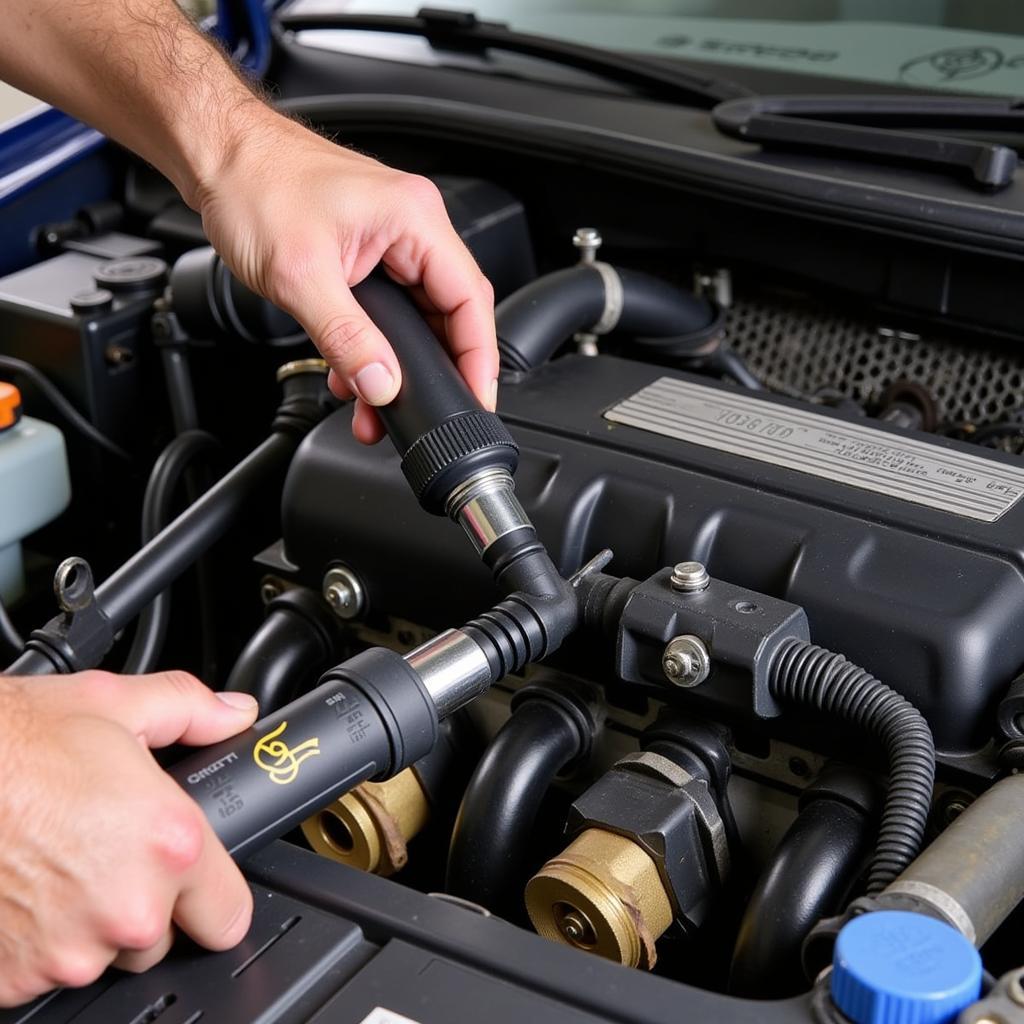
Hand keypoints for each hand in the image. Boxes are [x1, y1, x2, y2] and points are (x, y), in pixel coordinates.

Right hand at [0, 670, 258, 1006]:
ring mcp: (67, 953)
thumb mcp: (116, 703)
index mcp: (167, 844)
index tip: (201, 883)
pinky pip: (47, 969)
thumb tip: (233, 714)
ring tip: (64, 862)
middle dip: (148, 899)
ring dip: (93, 922)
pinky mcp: (14, 980)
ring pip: (104, 954)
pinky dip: (41, 939)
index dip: (216, 895)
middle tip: (112, 850)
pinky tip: (28, 889)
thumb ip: (192, 710)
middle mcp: (125, 909)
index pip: (230, 914)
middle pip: (164, 935)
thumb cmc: (13, 747)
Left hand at [195, 108, 497, 443]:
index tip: (476, 395)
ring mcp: (390, 239)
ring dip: (400, 365)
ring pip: (416, 317)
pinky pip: (387, 310)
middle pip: (449, 312)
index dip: (478, 355)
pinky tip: (354, 374)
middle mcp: (411, 226)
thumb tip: (382, 383)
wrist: (217, 155)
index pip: (470, 298)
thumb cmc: (254, 184)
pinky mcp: (366, 253)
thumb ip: (346, 338)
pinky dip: (374, 347)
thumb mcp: (301, 276)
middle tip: (430, 413)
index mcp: (414, 218)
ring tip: (378, 407)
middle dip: (436, 369)